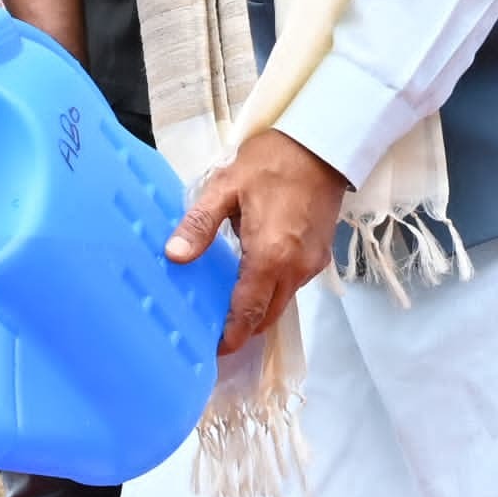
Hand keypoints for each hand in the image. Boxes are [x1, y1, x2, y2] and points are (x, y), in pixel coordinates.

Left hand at [169, 128, 347, 356]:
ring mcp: (312, 265)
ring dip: (257, 310)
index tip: (212, 351)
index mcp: (270, 257)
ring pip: (281, 303)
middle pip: (267, 316)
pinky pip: (292, 286)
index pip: (248, 312)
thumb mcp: (225, 187)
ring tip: (225, 307)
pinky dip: (271, 292)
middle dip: (242, 329)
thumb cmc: (272, 162)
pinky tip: (249, 281)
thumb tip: (175, 255)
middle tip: (212, 331)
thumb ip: (199, 224)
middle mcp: (295, 269)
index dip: (230, 336)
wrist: (322, 145)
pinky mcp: (320, 257)